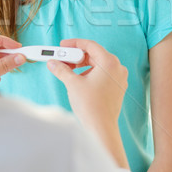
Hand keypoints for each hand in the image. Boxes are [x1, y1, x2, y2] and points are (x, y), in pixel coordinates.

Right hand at [47, 38, 128, 167]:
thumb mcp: (72, 83)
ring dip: (82, 66)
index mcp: (109, 62)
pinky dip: (90, 74)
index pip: (90, 45)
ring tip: (69, 72)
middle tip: (63, 59)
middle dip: (77, 57)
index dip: (74, 44)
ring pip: (98, 65)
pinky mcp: (117, 88)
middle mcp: (117, 68)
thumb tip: (52, 63)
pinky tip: (79, 80)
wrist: (101, 128)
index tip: (63, 45)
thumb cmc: (91, 106)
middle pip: (94, 55)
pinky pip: (102, 74)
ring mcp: (119, 79)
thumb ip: (61, 69)